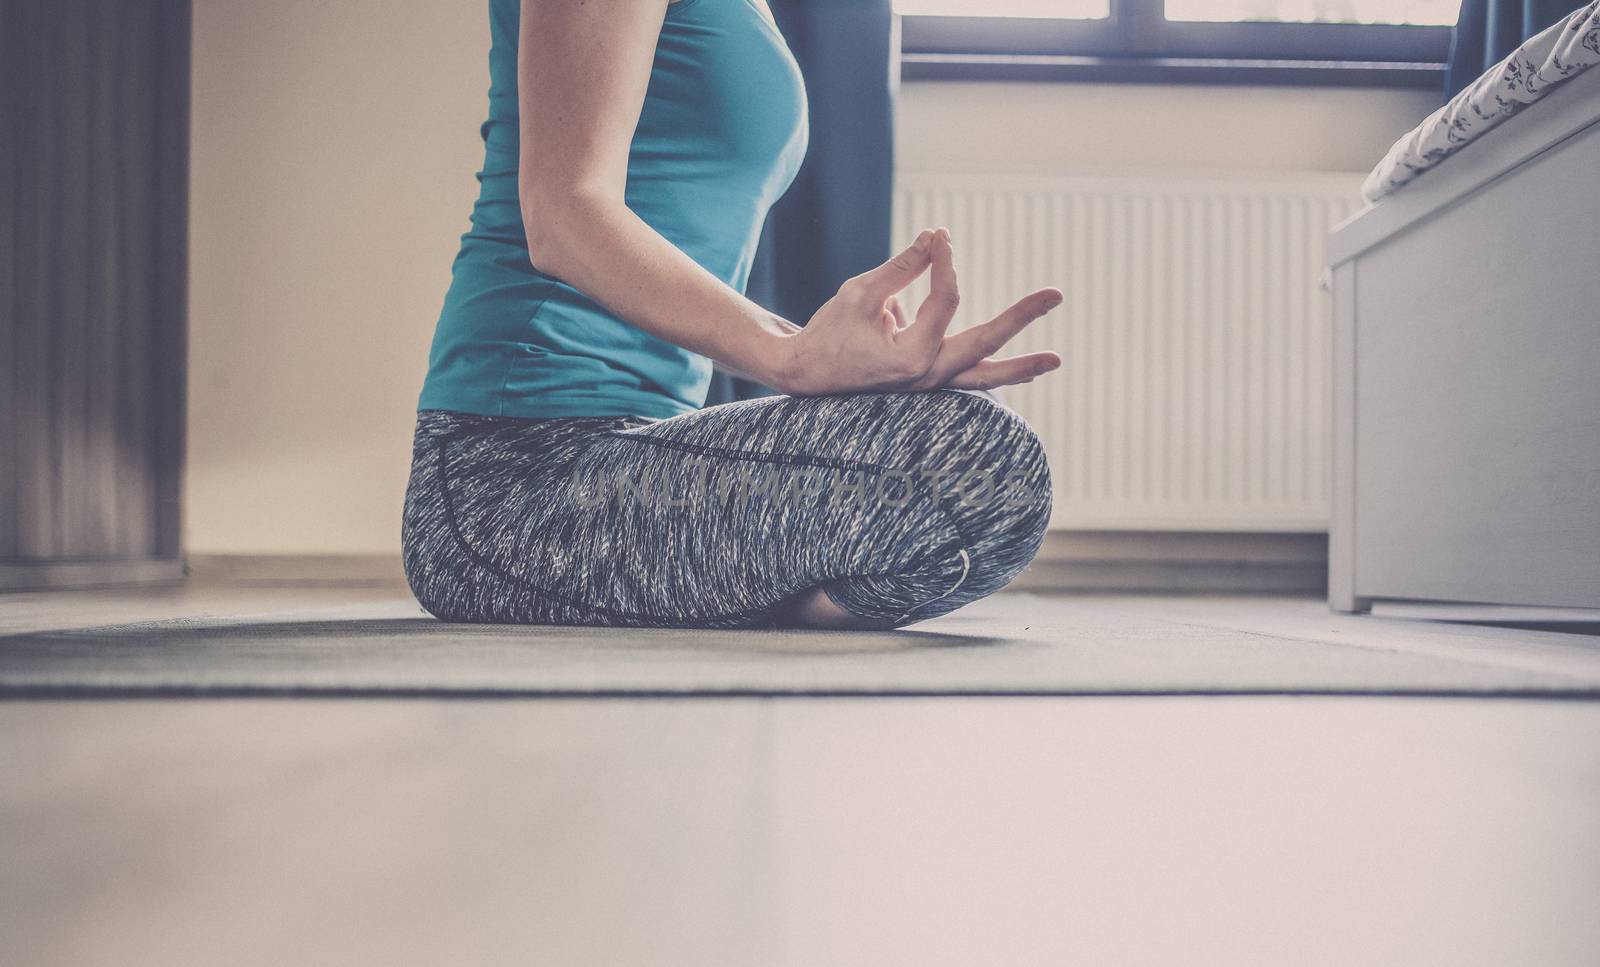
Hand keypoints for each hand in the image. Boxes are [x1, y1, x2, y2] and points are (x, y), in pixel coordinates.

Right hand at [773, 227, 1062, 395]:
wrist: (807, 373)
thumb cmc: (830, 331)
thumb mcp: (862, 292)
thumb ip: (904, 266)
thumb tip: (938, 238)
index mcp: (910, 357)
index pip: (945, 300)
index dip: (945, 262)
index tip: (939, 236)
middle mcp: (926, 376)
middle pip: (984, 344)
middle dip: (1020, 318)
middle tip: (1056, 294)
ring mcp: (929, 384)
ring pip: (983, 376)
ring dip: (1019, 367)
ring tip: (1056, 361)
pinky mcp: (928, 381)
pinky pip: (969, 377)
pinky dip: (996, 372)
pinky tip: (1027, 370)